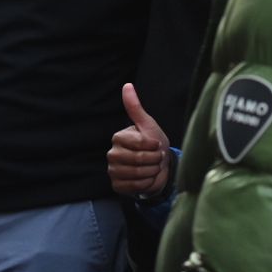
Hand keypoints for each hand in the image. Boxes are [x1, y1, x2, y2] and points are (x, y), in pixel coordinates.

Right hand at [107, 83, 170, 198]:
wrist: (159, 167)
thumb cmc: (154, 143)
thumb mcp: (147, 124)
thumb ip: (135, 107)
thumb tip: (127, 85)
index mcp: (118, 138)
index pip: (138, 143)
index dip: (153, 145)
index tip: (156, 144)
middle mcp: (112, 154)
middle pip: (138, 160)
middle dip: (154, 160)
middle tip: (156, 158)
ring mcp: (113, 171)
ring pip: (137, 174)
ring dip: (151, 171)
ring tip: (153, 167)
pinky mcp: (117, 185)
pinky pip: (134, 187)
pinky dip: (145, 183)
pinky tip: (146, 178)